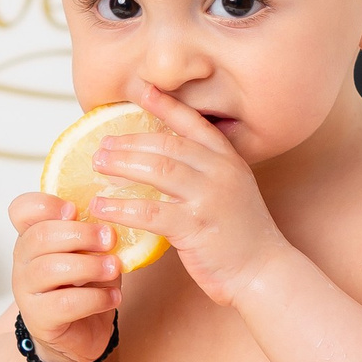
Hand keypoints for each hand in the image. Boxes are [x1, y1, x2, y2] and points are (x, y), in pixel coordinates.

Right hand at [9, 191, 118, 361]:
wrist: (81, 333)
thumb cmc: (86, 285)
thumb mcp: (92, 252)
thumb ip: (95, 234)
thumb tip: (115, 219)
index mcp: (34, 236)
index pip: (21, 210)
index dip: (46, 204)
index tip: (75, 209)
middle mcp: (23, 260)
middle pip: (40, 236)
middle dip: (80, 234)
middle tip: (110, 238)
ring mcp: (27, 290)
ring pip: (51, 268)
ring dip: (90, 266)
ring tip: (114, 268)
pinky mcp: (39, 318)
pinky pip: (65, 303)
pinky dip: (95, 298)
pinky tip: (113, 297)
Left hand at [91, 82, 284, 307]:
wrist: (264, 271)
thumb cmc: (240, 234)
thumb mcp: (230, 191)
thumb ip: (203, 173)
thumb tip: (160, 160)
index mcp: (228, 160)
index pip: (194, 123)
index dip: (166, 105)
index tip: (141, 90)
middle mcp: (220, 172)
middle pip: (166, 145)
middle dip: (129, 141)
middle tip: (102, 144)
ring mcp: (209, 198)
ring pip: (157, 170)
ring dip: (122, 165)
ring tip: (97, 165)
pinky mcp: (195, 227)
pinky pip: (150, 211)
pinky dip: (121, 207)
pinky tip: (102, 206)